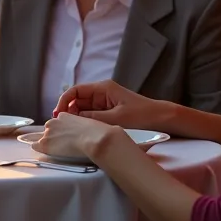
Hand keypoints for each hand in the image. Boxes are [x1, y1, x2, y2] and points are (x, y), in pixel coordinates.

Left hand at [32, 112, 117, 158]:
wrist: (94, 139)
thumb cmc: (97, 133)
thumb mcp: (89, 124)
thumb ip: (83, 125)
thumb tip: (86, 131)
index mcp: (65, 116)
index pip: (58, 123)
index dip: (60, 131)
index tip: (62, 135)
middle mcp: (54, 122)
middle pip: (48, 129)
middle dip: (52, 136)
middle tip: (60, 144)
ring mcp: (48, 133)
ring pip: (41, 137)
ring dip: (46, 142)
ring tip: (50, 148)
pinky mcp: (45, 143)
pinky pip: (35, 145)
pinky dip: (36, 147)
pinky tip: (35, 149)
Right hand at [52, 80, 167, 128]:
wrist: (162, 119)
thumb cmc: (142, 115)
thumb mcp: (116, 119)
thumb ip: (93, 118)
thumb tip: (72, 119)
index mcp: (102, 89)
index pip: (75, 91)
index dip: (64, 101)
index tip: (58, 115)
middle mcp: (101, 93)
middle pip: (77, 100)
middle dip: (68, 112)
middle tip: (64, 127)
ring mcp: (104, 103)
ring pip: (82, 109)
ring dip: (76, 119)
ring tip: (71, 131)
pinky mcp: (108, 112)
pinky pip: (91, 116)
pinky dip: (85, 123)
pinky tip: (82, 131)